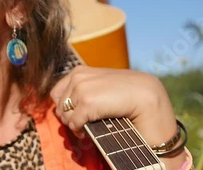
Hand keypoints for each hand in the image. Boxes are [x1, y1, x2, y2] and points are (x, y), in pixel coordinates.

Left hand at [50, 66, 176, 140]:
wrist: (145, 94)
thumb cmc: (125, 92)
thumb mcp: (100, 85)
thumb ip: (84, 90)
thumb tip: (65, 108)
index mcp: (79, 71)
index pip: (56, 93)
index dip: (64, 107)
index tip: (76, 114)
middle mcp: (77, 77)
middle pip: (59, 105)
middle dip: (68, 117)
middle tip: (82, 123)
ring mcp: (81, 89)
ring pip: (64, 115)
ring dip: (74, 124)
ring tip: (87, 126)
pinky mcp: (86, 103)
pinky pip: (73, 123)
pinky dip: (80, 130)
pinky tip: (88, 130)